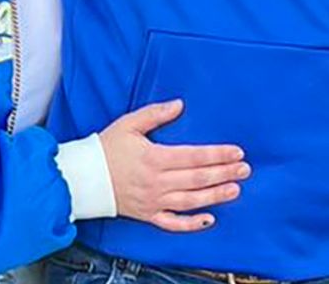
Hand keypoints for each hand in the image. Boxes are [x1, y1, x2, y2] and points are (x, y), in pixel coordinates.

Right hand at [99, 99, 249, 232]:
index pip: (194, 156)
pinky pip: (172, 223)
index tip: (236, 151)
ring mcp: (153, 201)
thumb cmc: (105, 149)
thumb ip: (155, 113)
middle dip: (224, 173)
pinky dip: (192, 224)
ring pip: (190, 201)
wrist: (83, 178)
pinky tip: (210, 220)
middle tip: (245, 169)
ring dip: (215, 196)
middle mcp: (156, 182)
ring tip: (235, 190)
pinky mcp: (147, 215)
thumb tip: (179, 104)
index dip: (217, 154)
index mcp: (154, 158)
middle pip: (197, 178)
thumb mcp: (129, 124)